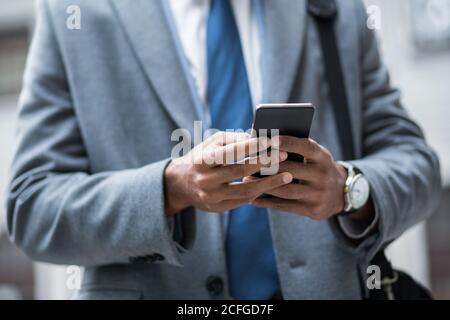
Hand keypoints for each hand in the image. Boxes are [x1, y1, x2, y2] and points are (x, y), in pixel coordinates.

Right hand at [164, 132, 292, 216]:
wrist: (181, 184)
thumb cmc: (202, 157)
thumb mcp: (212, 143)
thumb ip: (234, 139)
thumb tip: (258, 138)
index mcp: (202, 160)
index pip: (229, 152)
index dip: (250, 146)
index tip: (270, 140)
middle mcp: (204, 180)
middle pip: (239, 172)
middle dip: (264, 163)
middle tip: (285, 156)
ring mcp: (210, 197)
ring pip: (244, 191)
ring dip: (268, 183)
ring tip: (288, 176)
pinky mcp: (216, 208)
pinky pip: (242, 201)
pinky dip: (259, 193)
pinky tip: (273, 186)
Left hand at [246, 136, 347, 220]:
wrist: (340, 193)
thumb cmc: (317, 167)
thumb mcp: (315, 155)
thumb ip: (297, 149)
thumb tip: (266, 142)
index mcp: (323, 157)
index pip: (305, 147)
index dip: (287, 142)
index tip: (269, 139)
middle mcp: (323, 176)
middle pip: (291, 170)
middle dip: (267, 166)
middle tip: (247, 162)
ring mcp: (319, 194)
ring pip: (285, 190)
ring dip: (263, 186)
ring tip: (246, 180)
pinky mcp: (313, 210)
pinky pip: (286, 206)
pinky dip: (267, 202)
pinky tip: (253, 198)